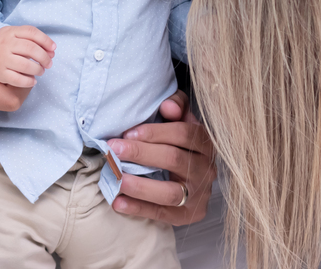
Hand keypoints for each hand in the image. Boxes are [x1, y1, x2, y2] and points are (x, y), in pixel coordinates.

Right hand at [0, 25, 55, 87]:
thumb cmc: (5, 45)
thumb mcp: (15, 35)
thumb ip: (33, 40)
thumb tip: (52, 51)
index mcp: (10, 31)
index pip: (32, 32)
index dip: (46, 40)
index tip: (53, 48)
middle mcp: (5, 44)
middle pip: (31, 48)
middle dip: (44, 57)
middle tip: (49, 63)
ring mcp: (1, 59)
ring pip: (26, 65)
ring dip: (38, 69)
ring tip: (41, 71)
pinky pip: (18, 79)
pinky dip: (29, 81)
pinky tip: (33, 80)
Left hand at [107, 90, 215, 224]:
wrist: (191, 178)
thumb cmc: (178, 141)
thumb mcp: (181, 117)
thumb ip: (177, 105)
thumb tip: (168, 106)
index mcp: (205, 143)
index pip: (184, 134)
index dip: (156, 132)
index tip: (128, 132)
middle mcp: (207, 169)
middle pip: (174, 159)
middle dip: (141, 154)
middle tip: (114, 151)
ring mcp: (199, 195)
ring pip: (170, 192)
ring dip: (141, 186)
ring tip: (118, 179)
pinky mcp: (188, 215)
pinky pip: (162, 214)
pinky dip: (138, 208)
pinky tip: (118, 202)